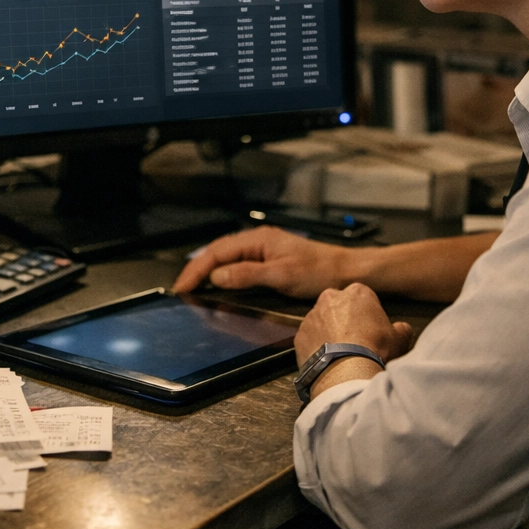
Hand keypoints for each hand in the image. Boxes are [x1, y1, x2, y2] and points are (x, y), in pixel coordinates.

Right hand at [172, 226, 352, 298]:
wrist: (346, 270)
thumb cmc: (318, 272)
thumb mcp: (281, 276)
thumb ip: (247, 274)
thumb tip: (216, 276)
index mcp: (257, 239)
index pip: (217, 252)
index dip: (196, 269)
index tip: (182, 287)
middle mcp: (257, 239)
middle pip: (218, 251)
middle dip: (197, 269)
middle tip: (181, 289)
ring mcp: (264, 247)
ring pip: (227, 256)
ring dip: (208, 269)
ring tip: (193, 286)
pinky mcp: (270, 257)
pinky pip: (238, 261)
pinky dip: (223, 270)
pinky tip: (218, 281)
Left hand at [294, 283, 414, 367]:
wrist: (346, 372)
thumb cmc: (375, 349)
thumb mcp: (399, 339)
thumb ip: (400, 329)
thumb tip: (401, 328)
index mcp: (357, 292)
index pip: (362, 296)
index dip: (367, 312)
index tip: (370, 328)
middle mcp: (330, 298)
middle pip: (338, 304)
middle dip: (344, 317)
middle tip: (354, 339)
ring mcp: (312, 315)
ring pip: (321, 320)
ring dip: (328, 331)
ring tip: (339, 353)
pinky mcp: (299, 335)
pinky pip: (309, 337)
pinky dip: (315, 346)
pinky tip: (326, 360)